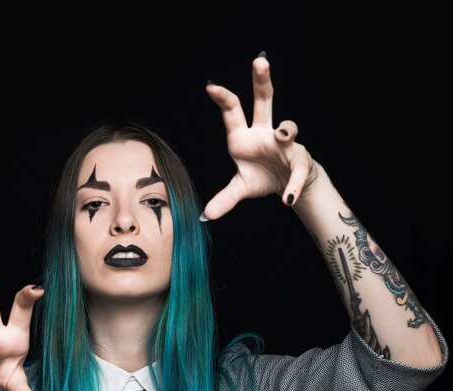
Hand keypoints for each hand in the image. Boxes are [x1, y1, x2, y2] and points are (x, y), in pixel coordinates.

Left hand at [203, 53, 318, 219]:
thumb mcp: (240, 188)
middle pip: (264, 100)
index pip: (232, 111)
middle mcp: (264, 133)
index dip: (222, 98)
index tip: (210, 86)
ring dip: (287, 128)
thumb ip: (225, 198)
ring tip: (284, 135)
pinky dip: (292, 184)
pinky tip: (287, 198)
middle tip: (260, 60)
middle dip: (262, 80)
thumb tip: (205, 215)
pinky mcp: (299, 160)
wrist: (287, 188)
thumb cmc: (261, 178)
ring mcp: (284, 143)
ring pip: (288, 125)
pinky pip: (297, 170)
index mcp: (243, 136)